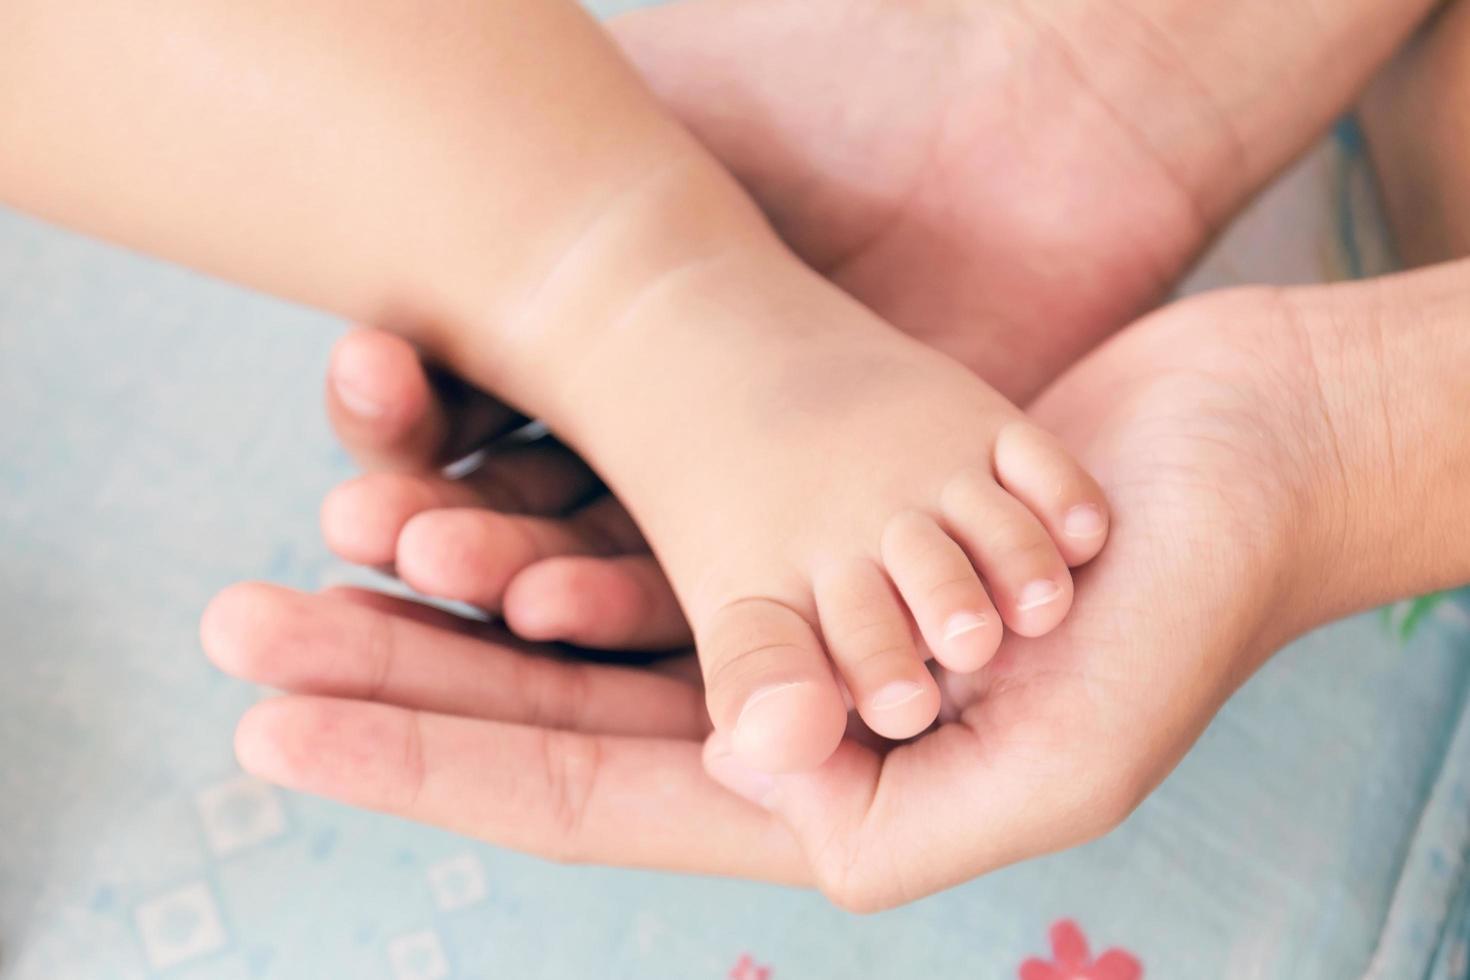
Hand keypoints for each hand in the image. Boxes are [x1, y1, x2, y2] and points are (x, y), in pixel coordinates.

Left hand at [209, 279, 1378, 907]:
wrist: (1247, 453)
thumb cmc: (1185, 607)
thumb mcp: (1065, 748)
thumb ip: (903, 809)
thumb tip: (743, 781)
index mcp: (827, 805)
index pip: (586, 799)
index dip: (429, 768)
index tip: (283, 729)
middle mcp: (783, 728)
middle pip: (547, 713)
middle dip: (394, 676)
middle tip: (243, 626)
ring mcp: (782, 628)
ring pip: (579, 625)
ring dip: (452, 592)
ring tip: (324, 544)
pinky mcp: (796, 538)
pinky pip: (646, 538)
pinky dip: (553, 524)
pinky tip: (461, 507)